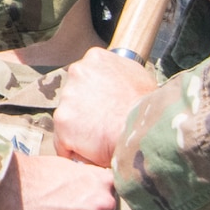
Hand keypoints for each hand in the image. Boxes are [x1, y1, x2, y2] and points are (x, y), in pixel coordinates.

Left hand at [50, 48, 158, 168]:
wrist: (144, 127)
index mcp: (95, 58)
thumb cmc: (147, 106)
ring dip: (79, 130)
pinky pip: (63, 141)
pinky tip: (92, 151)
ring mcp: (67, 96)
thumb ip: (119, 73)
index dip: (93, 95)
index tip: (102, 106)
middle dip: (84, 110)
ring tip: (101, 138)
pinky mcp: (62, 120)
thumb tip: (117, 81)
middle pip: (73, 95)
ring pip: (67, 118)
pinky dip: (74, 149)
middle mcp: (77, 72)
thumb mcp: (138, 76)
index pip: (85, 76)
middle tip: (102, 123)